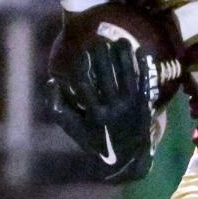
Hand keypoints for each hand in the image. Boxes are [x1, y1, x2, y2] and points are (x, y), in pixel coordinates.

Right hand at [45, 35, 154, 183]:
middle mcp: (113, 109)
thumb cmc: (95, 140)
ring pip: (127, 76)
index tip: (82, 53)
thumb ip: (58, 106)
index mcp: (94, 114)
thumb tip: (51, 81)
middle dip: (103, 57)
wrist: (127, 158)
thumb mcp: (74, 128)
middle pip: (107, 77)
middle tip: (99, 41)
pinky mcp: (144, 105)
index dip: (83, 67)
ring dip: (124, 56)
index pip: (86, 85)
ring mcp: (131, 107)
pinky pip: (145, 83)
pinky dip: (144, 67)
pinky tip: (142, 51)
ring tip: (121, 40)